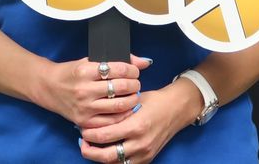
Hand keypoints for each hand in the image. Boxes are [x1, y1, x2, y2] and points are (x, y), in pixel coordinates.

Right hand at [31, 54, 150, 125]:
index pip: (118, 69)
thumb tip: (144, 62)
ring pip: (118, 106)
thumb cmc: (71, 72)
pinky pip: (111, 121)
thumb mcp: (89, 61)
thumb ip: (116, 61)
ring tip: (133, 95)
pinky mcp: (84, 121)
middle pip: (120, 88)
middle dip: (134, 84)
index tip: (134, 71)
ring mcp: (84, 107)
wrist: (48, 87)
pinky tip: (126, 109)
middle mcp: (84, 89)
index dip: (132, 70)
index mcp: (85, 70)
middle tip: (136, 83)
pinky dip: (123, 115)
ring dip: (132, 100)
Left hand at [77, 81, 200, 163]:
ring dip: (100, 157)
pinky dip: (114, 160)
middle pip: (106, 156)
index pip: (104, 136)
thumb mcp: (133, 100)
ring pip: (115, 163)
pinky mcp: (147, 158)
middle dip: (90, 151)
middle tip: (82, 142)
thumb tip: (93, 116)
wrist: (176, 109)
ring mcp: (144, 153)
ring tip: (92, 148)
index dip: (88, 134)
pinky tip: (107, 151)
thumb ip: (115, 110)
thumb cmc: (153, 101)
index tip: (81, 128)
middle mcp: (140, 143)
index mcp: (136, 126)